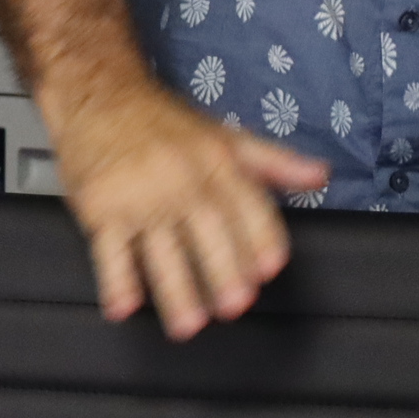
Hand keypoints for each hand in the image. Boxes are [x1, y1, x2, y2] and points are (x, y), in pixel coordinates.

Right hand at [54, 82, 328, 336]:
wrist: (97, 93)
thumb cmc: (162, 121)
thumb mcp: (225, 135)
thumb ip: (275, 162)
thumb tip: (321, 175)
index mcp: (215, 163)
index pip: (247, 207)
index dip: (261, 239)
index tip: (270, 269)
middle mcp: (179, 180)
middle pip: (206, 233)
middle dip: (222, 271)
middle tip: (234, 306)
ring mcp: (136, 195)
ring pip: (160, 250)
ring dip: (175, 290)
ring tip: (187, 325)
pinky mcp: (98, 206)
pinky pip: (109, 249)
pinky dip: (115, 280)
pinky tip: (123, 306)